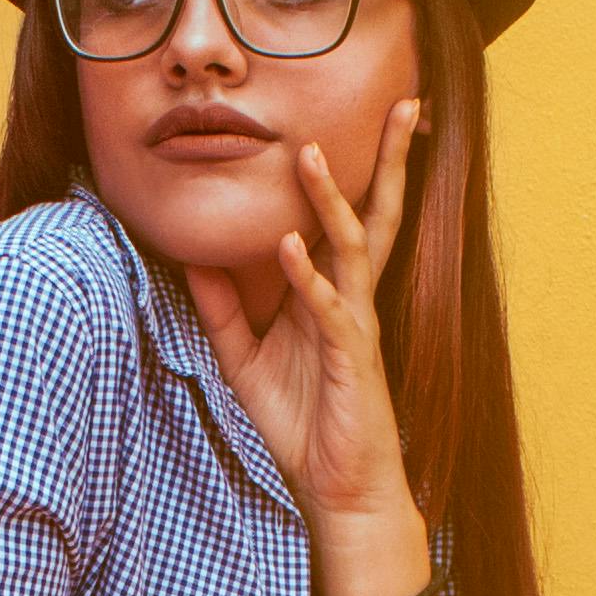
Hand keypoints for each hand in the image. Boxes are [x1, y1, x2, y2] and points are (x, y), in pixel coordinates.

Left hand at [181, 99, 420, 522]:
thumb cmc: (305, 428)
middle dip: (388, 160)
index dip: (358, 172)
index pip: (348, 222)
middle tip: (403, 102)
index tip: (354, 118)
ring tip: (311, 156)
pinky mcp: (353, 360)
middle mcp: (353, 301)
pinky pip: (332, 309)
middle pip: (376, 215)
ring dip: (331, 201)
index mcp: (334, 297)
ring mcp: (357, 327)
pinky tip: (287, 247)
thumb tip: (192, 261)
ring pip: (354, 247)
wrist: (340, 494)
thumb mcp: (245, 362)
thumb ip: (222, 310)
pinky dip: (308, 277)